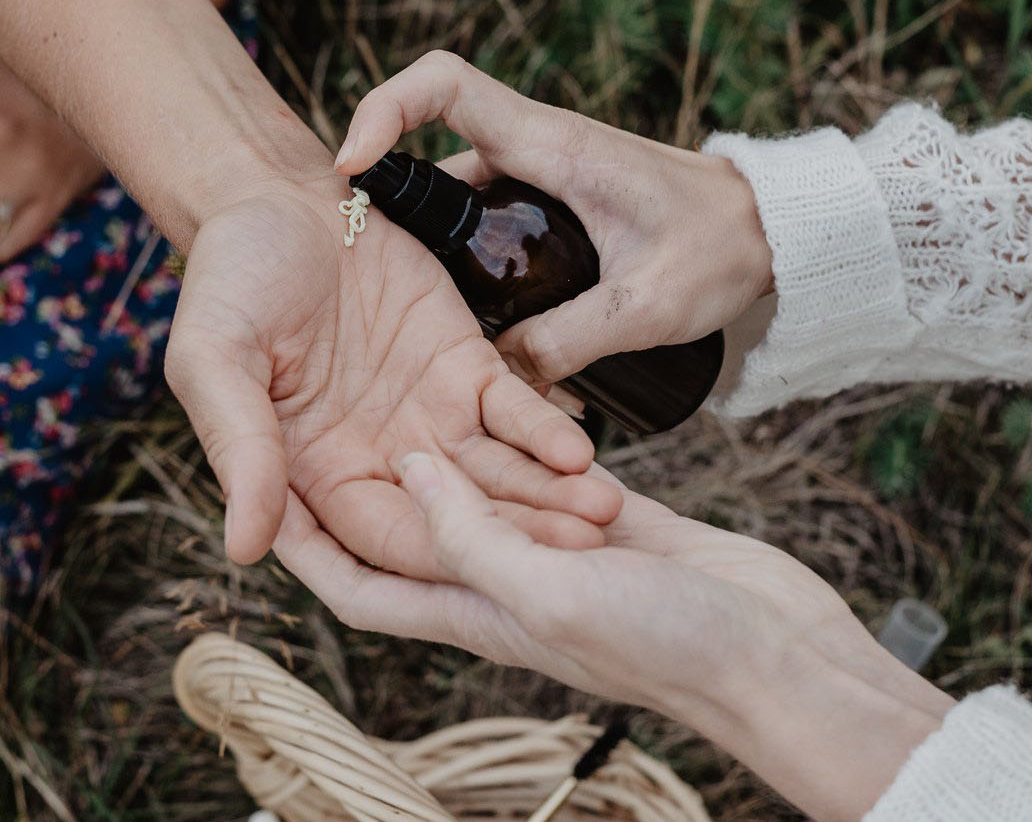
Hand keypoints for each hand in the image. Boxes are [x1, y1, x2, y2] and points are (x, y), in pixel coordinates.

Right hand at [164, 186, 623, 573]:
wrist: (277, 196)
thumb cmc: (228, 277)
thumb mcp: (213, 361)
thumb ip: (239, 449)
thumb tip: (244, 548)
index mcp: (314, 476)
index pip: (383, 541)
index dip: (439, 559)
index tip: (493, 577)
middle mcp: (379, 460)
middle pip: (459, 520)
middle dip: (518, 539)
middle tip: (579, 555)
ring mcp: (428, 416)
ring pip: (498, 474)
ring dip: (549, 497)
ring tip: (602, 511)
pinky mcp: (465, 366)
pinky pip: (515, 411)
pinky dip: (548, 432)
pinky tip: (582, 451)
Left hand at [274, 452, 954, 820]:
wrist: (778, 655)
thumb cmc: (668, 647)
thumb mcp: (549, 593)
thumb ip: (470, 533)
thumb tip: (407, 467)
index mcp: (474, 613)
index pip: (361, 584)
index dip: (303, 545)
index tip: (254, 495)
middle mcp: (505, 583)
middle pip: (410, 530)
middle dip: (362, 480)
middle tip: (318, 406)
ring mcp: (559, 553)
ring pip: (481, 491)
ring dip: (445, 446)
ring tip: (396, 376)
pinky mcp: (613, 524)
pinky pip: (548, 476)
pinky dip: (527, 440)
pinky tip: (508, 392)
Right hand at [334, 52, 774, 386]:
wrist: (772, 231)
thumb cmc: (721, 248)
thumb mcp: (648, 305)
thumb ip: (571, 341)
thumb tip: (497, 375)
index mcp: (552, 143)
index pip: (444, 84)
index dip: (384, 107)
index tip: (352, 165)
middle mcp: (534, 148)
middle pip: (429, 157)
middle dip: (394, 217)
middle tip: (375, 290)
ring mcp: (538, 176)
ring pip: (455, 206)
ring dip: (437, 261)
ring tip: (427, 330)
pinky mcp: (547, 207)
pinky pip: (485, 231)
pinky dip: (472, 274)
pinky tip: (480, 336)